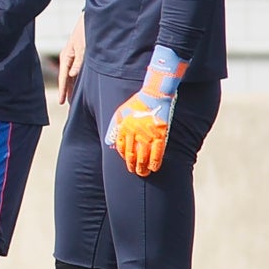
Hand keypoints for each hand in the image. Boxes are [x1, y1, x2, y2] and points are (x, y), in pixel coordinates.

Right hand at [58, 13, 85, 104]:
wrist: (90, 20)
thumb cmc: (85, 32)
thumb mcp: (82, 48)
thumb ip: (78, 62)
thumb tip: (72, 75)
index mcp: (66, 57)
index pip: (63, 77)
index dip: (63, 90)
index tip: (61, 101)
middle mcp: (68, 58)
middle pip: (66, 78)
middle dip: (67, 90)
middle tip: (68, 104)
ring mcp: (73, 57)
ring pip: (72, 75)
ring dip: (73, 86)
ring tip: (74, 98)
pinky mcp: (79, 55)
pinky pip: (76, 70)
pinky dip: (77, 79)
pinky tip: (80, 85)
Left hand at [105, 45, 187, 176]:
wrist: (154, 95)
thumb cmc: (136, 103)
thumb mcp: (120, 113)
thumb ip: (113, 127)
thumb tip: (108, 142)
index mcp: (123, 128)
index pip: (121, 148)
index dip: (123, 157)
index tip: (126, 162)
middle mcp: (134, 133)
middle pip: (131, 154)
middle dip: (132, 166)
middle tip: (134, 172)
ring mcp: (147, 135)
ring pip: (144, 156)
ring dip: (143, 167)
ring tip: (143, 173)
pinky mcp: (160, 135)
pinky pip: (157, 152)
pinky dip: (156, 162)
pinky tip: (155, 168)